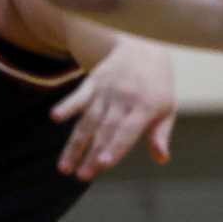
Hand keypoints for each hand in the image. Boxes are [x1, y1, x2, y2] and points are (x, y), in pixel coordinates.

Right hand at [52, 37, 174, 180]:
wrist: (144, 45)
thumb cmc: (157, 85)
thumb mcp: (167, 107)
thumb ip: (160, 133)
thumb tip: (162, 159)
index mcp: (146, 106)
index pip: (128, 130)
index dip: (115, 147)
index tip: (103, 164)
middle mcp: (124, 98)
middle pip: (105, 130)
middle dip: (92, 153)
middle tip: (82, 176)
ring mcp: (106, 90)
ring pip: (88, 121)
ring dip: (75, 144)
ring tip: (64, 168)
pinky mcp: (92, 83)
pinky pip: (78, 96)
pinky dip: (67, 106)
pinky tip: (55, 117)